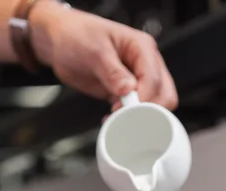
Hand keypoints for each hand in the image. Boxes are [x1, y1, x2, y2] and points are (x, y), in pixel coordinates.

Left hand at [31, 4, 177, 110]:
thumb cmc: (77, 36)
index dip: (144, 98)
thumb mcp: (95, 52)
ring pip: (155, 105)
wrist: (61, 42)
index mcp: (142, 47)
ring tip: (116, 117)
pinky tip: (112, 117)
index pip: (154, 78)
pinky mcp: (127, 93)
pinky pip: (137, 111)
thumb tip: (129, 90)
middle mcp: (145, 63)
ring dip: (139, 116)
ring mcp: (138, 79)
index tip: (128, 110)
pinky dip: (127, 118)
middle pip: (164, 94)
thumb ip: (113, 72)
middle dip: (148, 110)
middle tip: (124, 116)